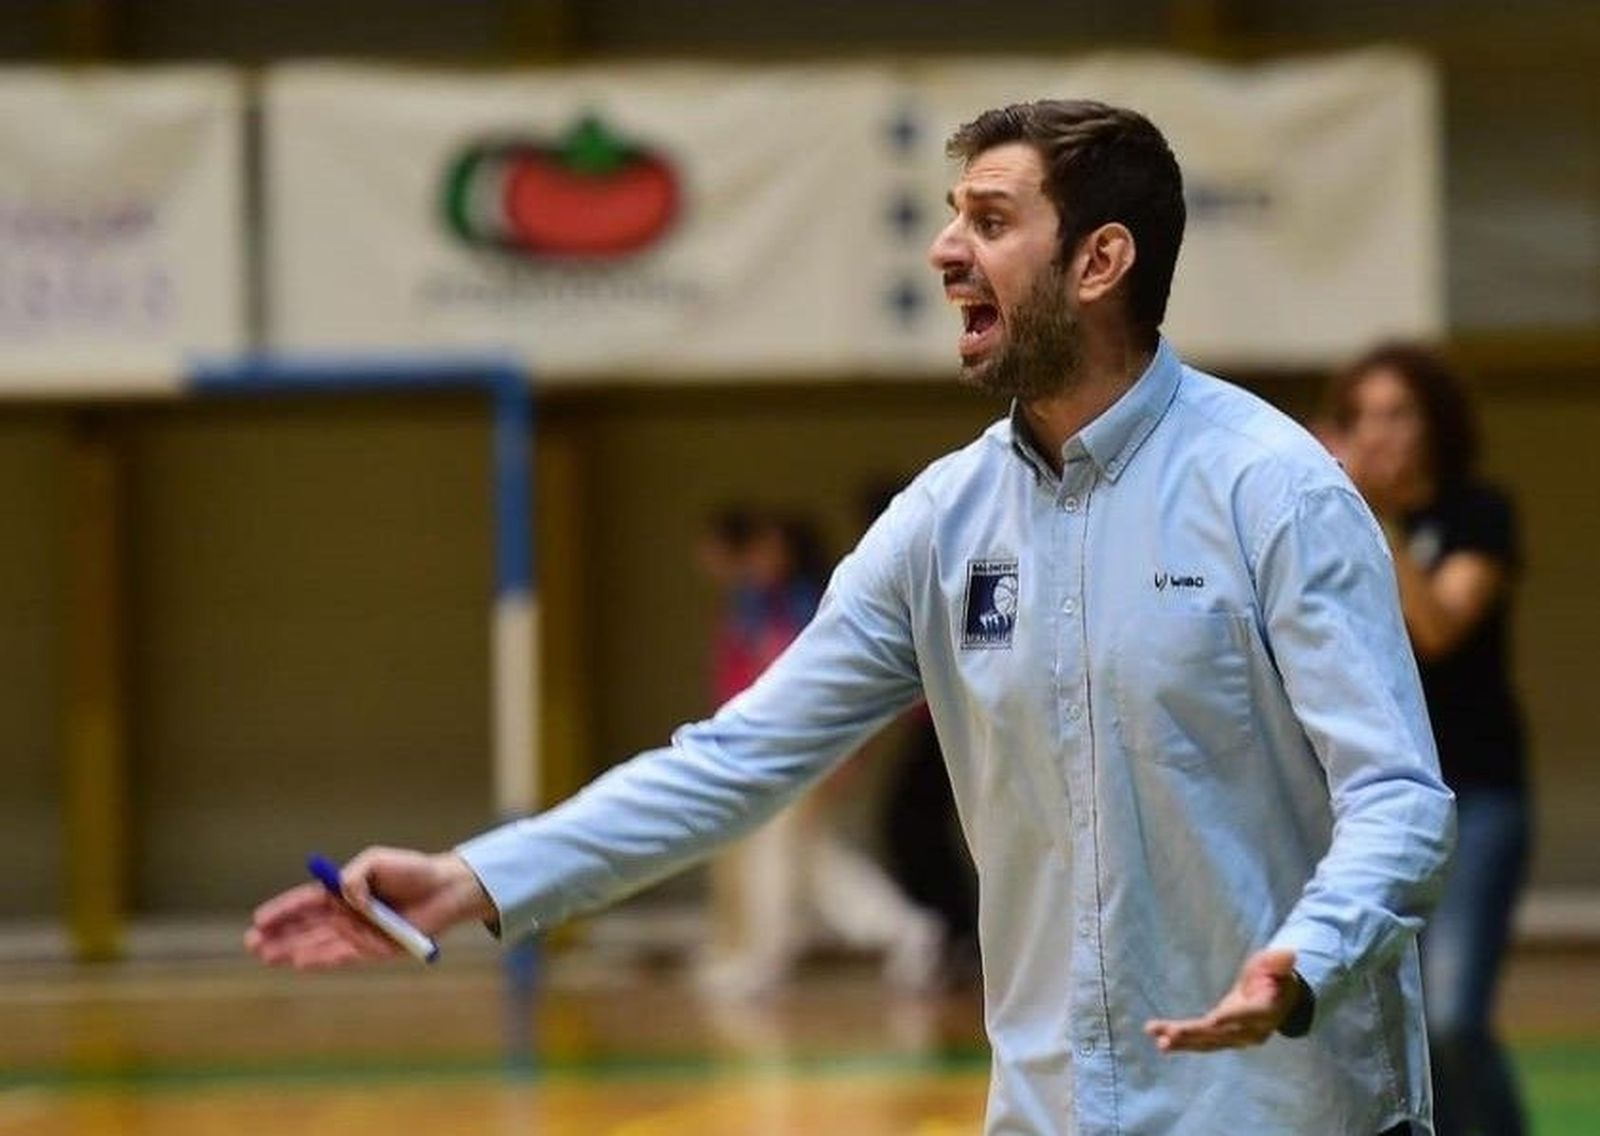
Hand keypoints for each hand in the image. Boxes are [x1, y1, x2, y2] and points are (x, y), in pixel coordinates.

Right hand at [244, 847, 492, 968]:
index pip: (306, 903)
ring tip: (266, 955)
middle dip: (278, 936)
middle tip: (252, 944)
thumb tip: (343, 897)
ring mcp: (357, 933)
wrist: (445, 890)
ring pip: (316, 944)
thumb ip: (355, 877)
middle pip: (305, 927)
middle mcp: (347, 914)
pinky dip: (320, 959)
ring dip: (291, 950)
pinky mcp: (373, 950)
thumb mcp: (378, 861)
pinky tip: (299, 961)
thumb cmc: (413, 871)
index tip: (258, 919)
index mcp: (344, 890)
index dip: (282, 910)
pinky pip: (341, 956)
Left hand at [1143, 948, 1303, 1052]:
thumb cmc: (1275, 976)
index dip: (1232, 1018)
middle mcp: (1251, 1031)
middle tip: (1170, 1034)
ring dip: (1182, 1042)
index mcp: (1265, 1011)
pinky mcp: (1222, 1039)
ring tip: (1159, 1040)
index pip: (1249, 1016)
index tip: (1213, 1021)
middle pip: (1221, 1034)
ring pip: (1207, 1042)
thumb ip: (1278, 962)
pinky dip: (1182, 1042)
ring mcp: (1236, 1039)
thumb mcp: (1277, 965)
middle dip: (1194, 1034)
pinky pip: (1201, 1043)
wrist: (1278, 1000)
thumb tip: (1288, 954)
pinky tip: (1160, 1040)